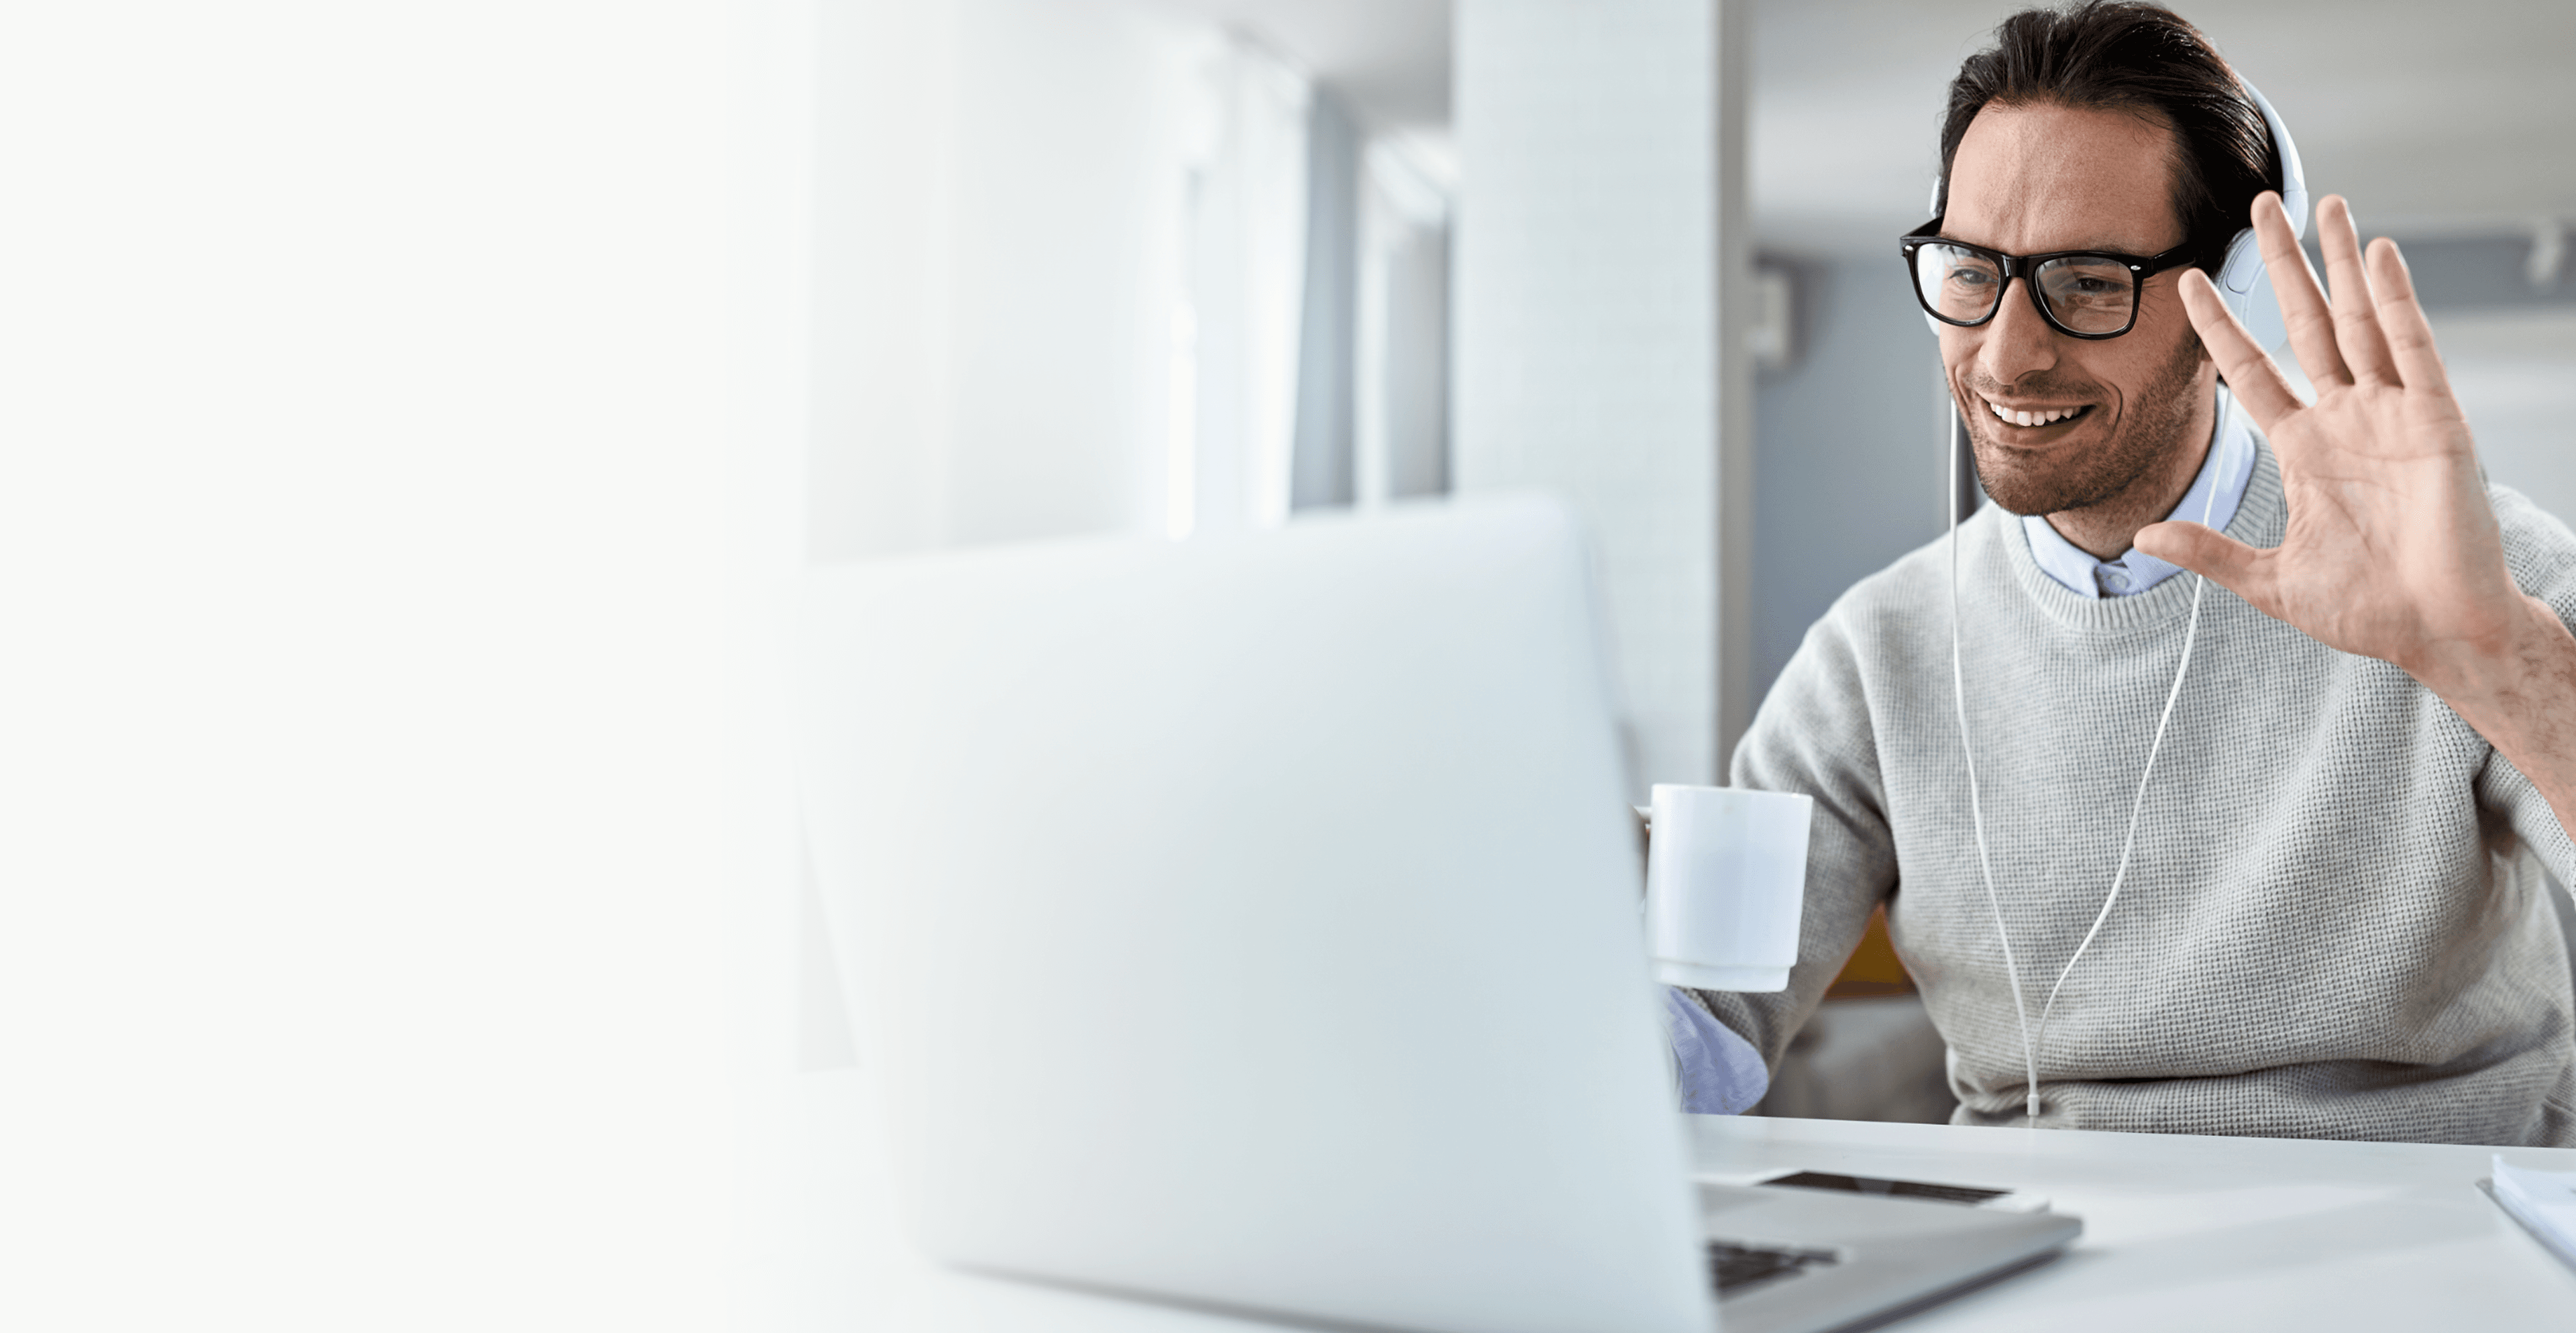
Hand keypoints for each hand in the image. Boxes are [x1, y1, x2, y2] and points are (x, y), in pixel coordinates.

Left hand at [2135, 192, 2551, 699]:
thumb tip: (2142, 535)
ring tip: (2325, 205)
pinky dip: (2397, 302)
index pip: (2252, 370)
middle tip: (2261, 206)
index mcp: (2306, 450)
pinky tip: (2379, 256)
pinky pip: (2413, 350)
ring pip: (2360, 319)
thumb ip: (2209, 551)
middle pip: (2306, 323)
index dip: (2220, 325)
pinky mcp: (2436, 422)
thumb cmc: (2368, 611)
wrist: (2438, 634)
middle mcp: (2346, 419)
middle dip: (2283, 265)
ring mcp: (2392, 414)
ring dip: (2341, 262)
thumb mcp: (2270, 580)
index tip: (2189, 280)